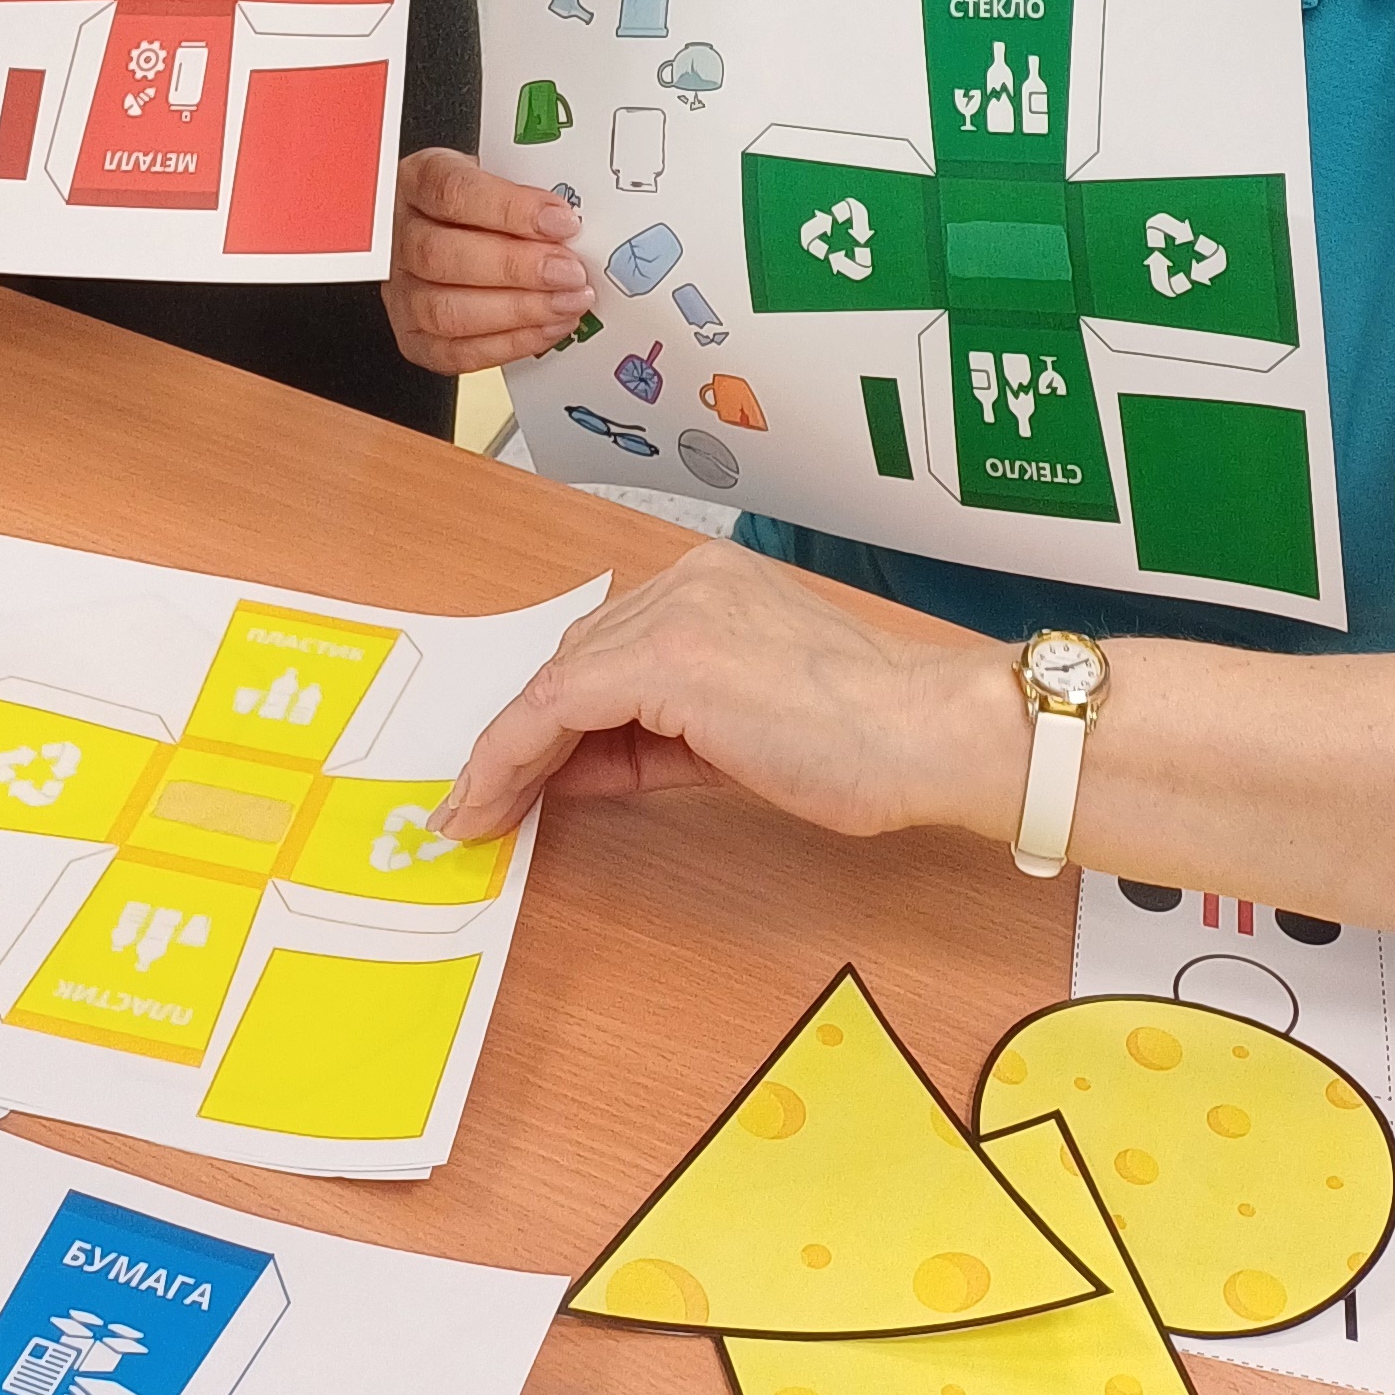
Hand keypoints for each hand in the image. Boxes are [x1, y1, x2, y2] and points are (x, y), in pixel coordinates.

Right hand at [385, 148, 594, 375]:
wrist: (454, 233)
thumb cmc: (482, 204)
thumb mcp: (500, 174)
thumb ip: (526, 195)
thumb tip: (569, 225)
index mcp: (419, 180)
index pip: (452, 192)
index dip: (510, 209)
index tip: (561, 221)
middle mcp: (398, 237)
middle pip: (442, 255)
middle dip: (517, 268)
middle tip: (569, 272)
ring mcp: (401, 291)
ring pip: (445, 310)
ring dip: (517, 311)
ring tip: (566, 303)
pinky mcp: (414, 336)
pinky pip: (455, 352)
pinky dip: (509, 344)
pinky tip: (548, 328)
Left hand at [438, 541, 1019, 846]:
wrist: (921, 733)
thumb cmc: (862, 740)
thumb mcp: (739, 731)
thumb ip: (659, 736)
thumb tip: (575, 769)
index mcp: (712, 585)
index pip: (608, 649)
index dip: (551, 716)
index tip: (514, 774)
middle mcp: (684, 582)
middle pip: (575, 661)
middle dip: (524, 736)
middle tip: (483, 801)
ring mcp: (673, 613)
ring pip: (558, 681)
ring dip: (508, 752)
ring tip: (473, 812)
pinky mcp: (664, 657)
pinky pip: (558, 706)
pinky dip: (513, 754)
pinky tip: (492, 799)